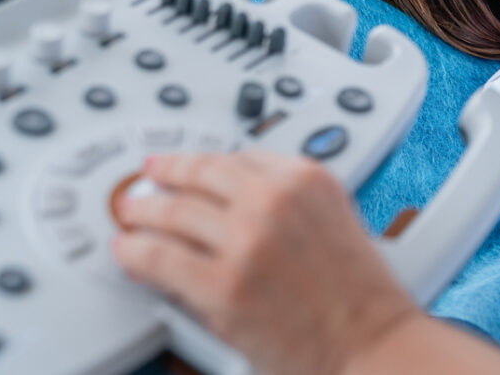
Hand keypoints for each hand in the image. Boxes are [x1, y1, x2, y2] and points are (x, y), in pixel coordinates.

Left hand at [112, 151, 418, 374]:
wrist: (372, 344)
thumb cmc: (361, 296)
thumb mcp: (336, 220)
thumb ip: (290, 202)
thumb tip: (235, 201)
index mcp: (307, 179)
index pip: (238, 156)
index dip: (202, 162)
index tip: (186, 166)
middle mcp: (274, 200)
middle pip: (200, 175)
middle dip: (165, 176)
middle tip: (147, 180)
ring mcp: (245, 241)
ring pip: (172, 213)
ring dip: (143, 211)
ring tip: (129, 214)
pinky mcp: (221, 286)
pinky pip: (159, 259)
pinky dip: (135, 252)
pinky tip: (127, 250)